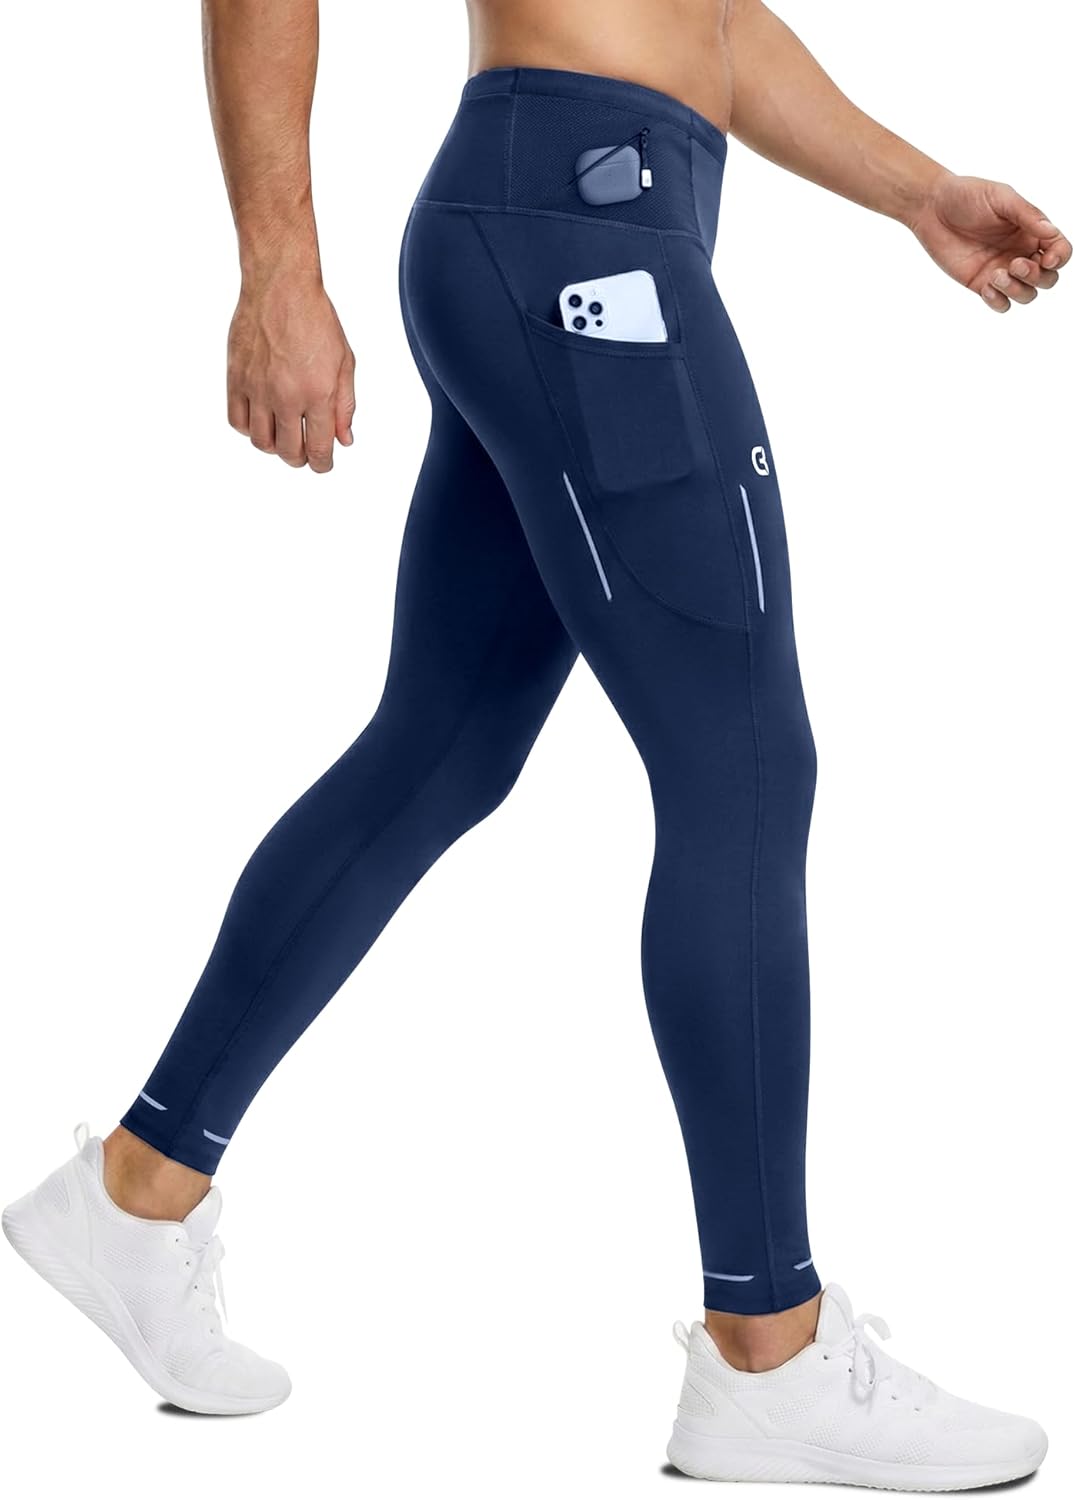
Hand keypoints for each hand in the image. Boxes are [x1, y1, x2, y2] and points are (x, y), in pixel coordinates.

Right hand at [227, 276, 355, 470]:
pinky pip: (237, 421)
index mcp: (318, 393)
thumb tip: (344, 440)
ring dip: (274, 447)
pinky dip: (249, 429)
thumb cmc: (316, 319)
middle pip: (288, 452)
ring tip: (282, 435)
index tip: (323, 464)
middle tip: (304, 451)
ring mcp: (258, 389)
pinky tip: (261, 420)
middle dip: (300, 459)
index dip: (322, 465)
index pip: (318, 450)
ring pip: (261, 442)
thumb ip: (345, 405)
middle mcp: (286, 396)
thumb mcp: (344, 363)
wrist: (280, 287)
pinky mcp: (236, 378)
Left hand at [908, 174, 1070, 313]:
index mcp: (1032, 232)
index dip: (1059, 258)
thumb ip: (1027, 215)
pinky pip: (1000, 303)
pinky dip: (999, 301)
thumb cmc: (969, 195)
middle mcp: (1021, 252)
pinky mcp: (981, 283)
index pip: (1060, 251)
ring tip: (996, 275)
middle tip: (1015, 264)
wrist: (933, 207)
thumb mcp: (1001, 198)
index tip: (1047, 258)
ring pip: (1026, 294)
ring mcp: (1002, 270)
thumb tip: (1050, 232)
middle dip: (1037, 277)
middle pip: (1047, 279)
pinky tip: (987, 289)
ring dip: (1017, 290)